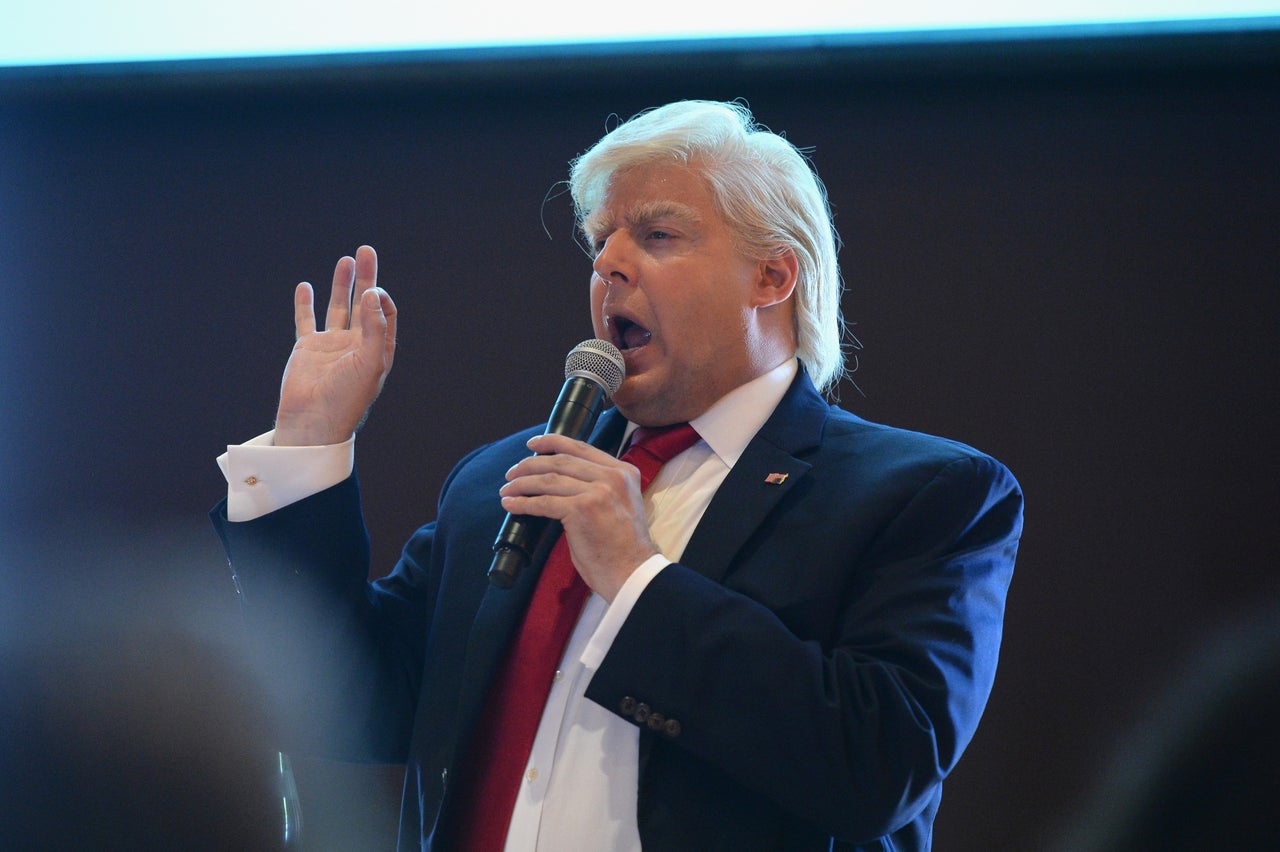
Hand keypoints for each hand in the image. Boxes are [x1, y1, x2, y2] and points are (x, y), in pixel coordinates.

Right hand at [273, 246, 397, 446]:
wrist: (313, 422)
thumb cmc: (346, 399)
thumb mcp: (369, 363)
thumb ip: (373, 328)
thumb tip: (373, 293)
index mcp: (376, 350)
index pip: (384, 314)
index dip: (381, 298)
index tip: (374, 290)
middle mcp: (356, 345)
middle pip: (363, 304)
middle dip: (366, 277)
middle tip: (366, 251)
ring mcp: (331, 346)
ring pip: (338, 308)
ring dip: (342, 284)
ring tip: (346, 260)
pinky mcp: (307, 349)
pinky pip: (306, 321)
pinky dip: (306, 303)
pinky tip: (306, 286)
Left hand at [499, 433, 657, 601]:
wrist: (633, 572)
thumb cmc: (622, 546)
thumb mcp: (620, 503)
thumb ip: (600, 486)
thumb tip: (561, 480)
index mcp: (624, 472)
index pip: (581, 448)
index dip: (553, 442)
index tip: (533, 445)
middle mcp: (613, 477)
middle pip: (561, 461)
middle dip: (530, 464)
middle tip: (512, 473)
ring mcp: (598, 491)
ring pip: (549, 479)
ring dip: (522, 483)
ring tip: (507, 489)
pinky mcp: (582, 509)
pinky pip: (544, 502)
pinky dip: (523, 503)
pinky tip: (511, 505)